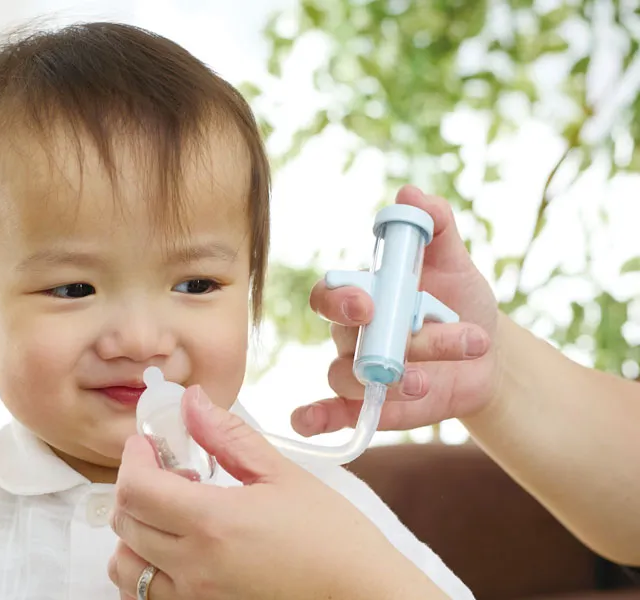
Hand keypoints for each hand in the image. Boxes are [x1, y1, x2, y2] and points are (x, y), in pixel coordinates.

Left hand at [106, 387, 443, 598]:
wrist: (363, 596)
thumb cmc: (334, 541)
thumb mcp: (282, 476)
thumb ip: (228, 437)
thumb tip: (191, 402)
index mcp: (213, 523)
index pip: (135, 488)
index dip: (132, 458)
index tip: (147, 444)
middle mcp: (195, 566)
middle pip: (125, 522)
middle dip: (135, 487)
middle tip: (169, 472)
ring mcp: (195, 598)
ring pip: (126, 566)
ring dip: (133, 534)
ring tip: (170, 516)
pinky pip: (145, 597)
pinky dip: (143, 573)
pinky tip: (172, 552)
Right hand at [296, 185, 500, 434]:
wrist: (492, 357)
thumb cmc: (463, 302)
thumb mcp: (456, 263)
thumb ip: (435, 227)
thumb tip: (410, 194)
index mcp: (364, 295)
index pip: (329, 294)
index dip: (340, 299)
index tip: (368, 301)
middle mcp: (352, 334)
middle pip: (347, 339)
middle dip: (383, 342)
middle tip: (411, 340)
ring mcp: (358, 372)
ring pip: (349, 377)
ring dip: (389, 379)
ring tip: (429, 379)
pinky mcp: (369, 407)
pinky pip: (332, 414)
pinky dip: (316, 418)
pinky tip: (308, 422)